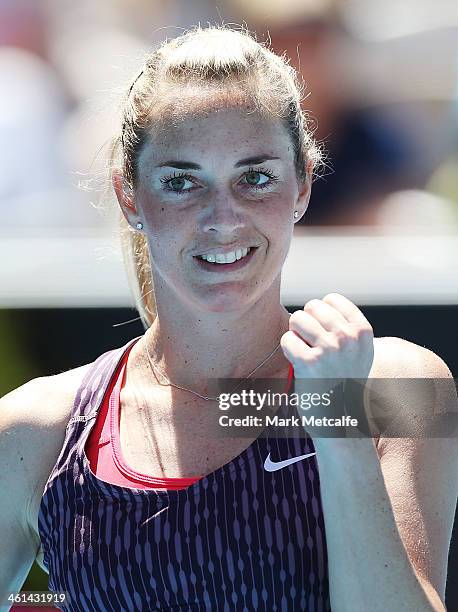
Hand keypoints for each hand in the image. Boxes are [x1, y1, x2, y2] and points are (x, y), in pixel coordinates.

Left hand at [280, 293, 374, 438]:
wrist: (341, 419)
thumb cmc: (343, 381)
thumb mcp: (357, 350)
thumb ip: (344, 326)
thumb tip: (318, 303)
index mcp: (362, 331)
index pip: (331, 299)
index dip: (320, 315)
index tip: (325, 334)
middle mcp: (348, 337)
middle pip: (311, 306)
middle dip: (306, 323)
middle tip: (312, 345)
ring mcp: (330, 349)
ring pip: (297, 319)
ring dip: (296, 334)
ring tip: (306, 352)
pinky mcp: (309, 363)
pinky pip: (287, 339)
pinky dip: (288, 349)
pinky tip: (298, 363)